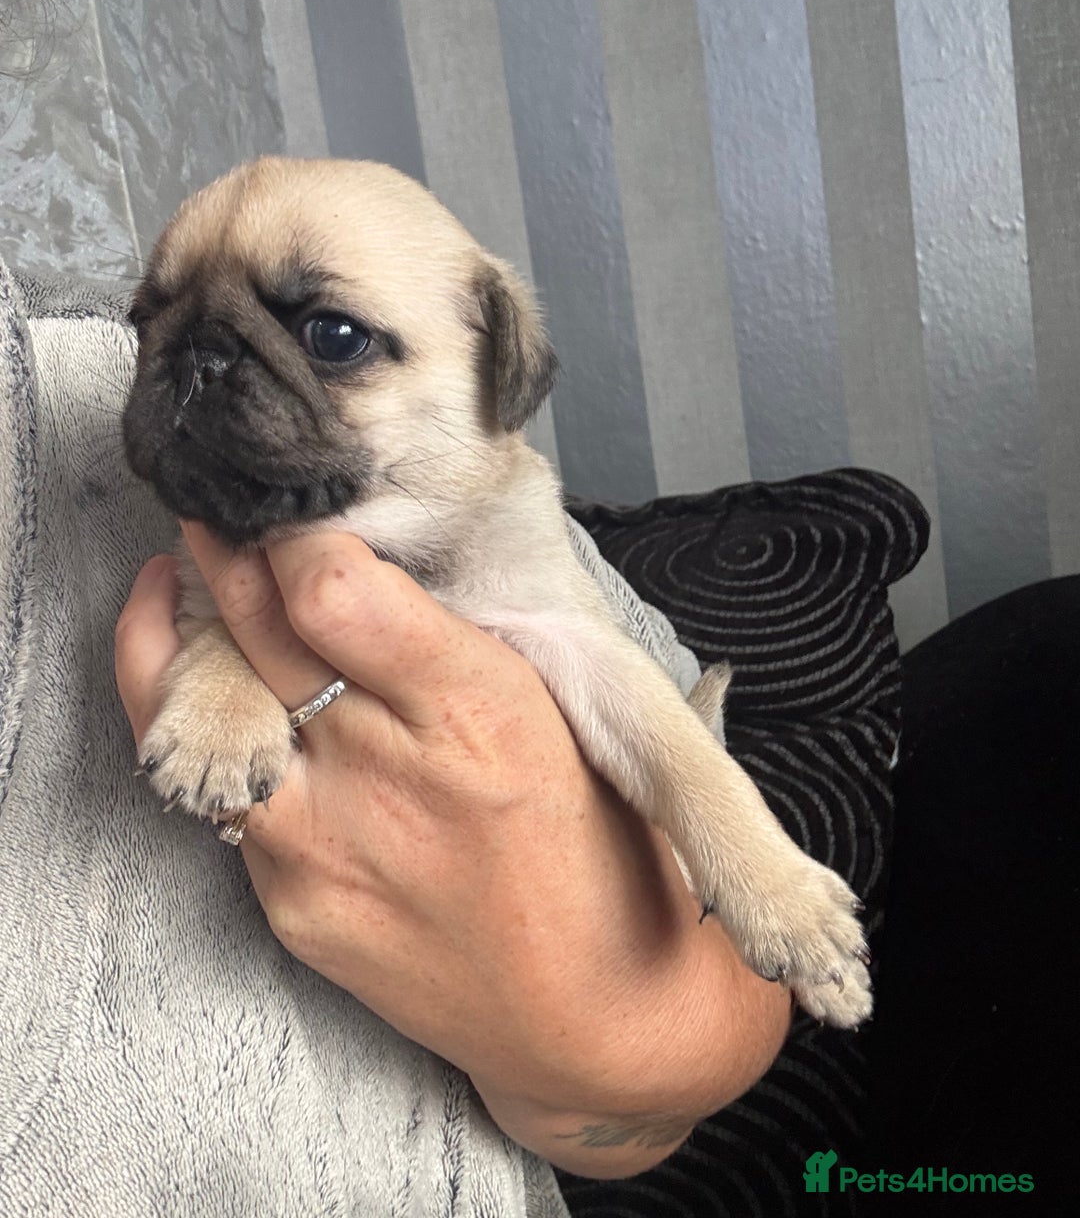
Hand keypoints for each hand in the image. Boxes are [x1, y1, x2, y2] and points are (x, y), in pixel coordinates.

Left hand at [116, 527, 788, 1176]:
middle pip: (254, 631)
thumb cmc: (592, 848)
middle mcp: (388, 776)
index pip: (331, 588)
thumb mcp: (560, 712)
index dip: (294, 535)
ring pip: (194, 711)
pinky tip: (235, 707)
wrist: (589, 1015)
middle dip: (223, 558)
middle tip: (215, 519)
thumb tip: (357, 551)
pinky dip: (219, 737)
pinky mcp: (288, 907)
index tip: (291, 514)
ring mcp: (324, 850)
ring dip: (178, 639)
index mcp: (479, 708)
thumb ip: (454, 636)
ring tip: (177, 589)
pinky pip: (225, 796)